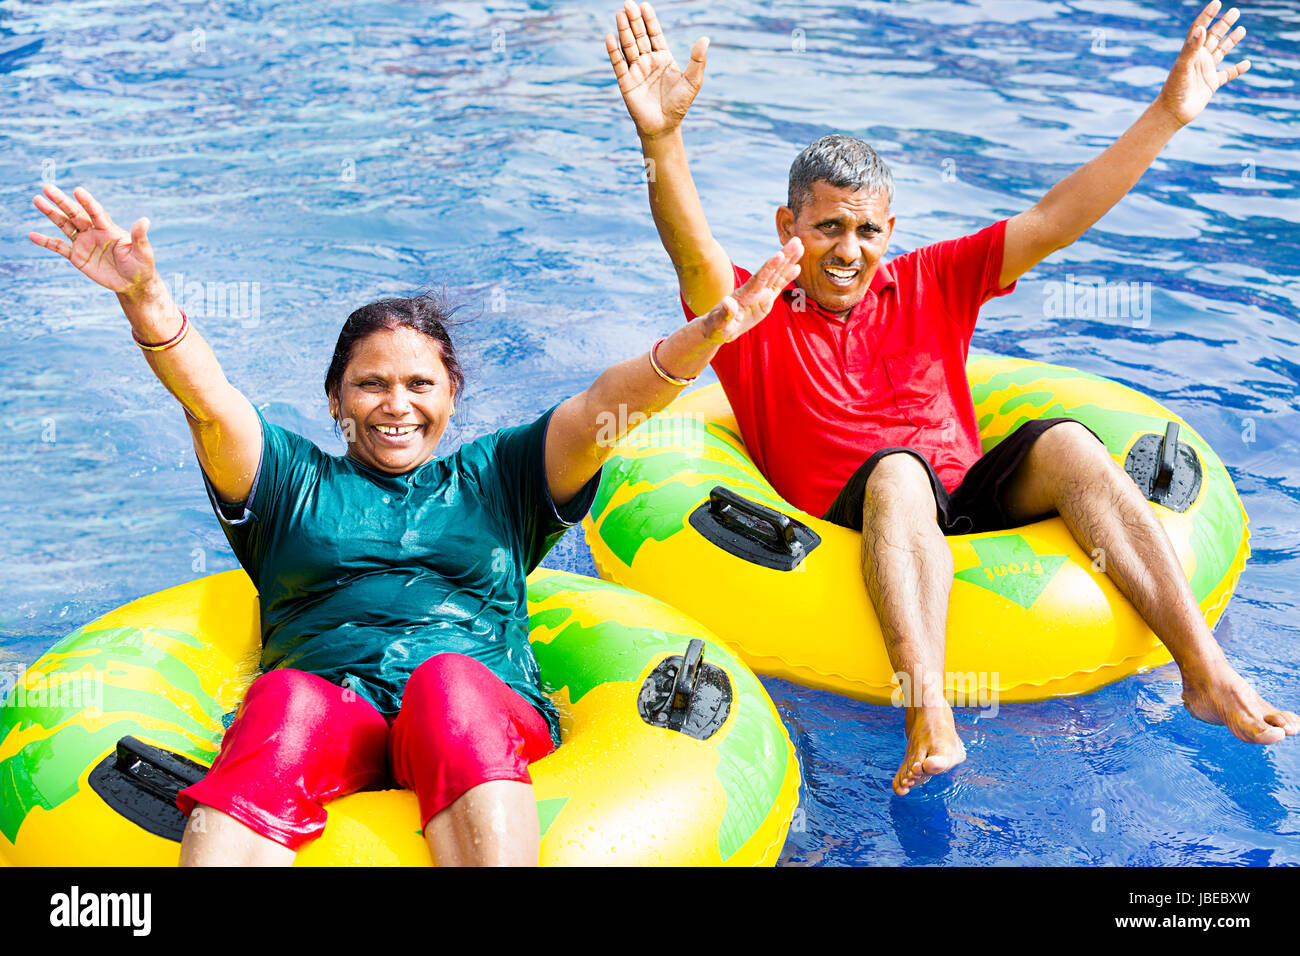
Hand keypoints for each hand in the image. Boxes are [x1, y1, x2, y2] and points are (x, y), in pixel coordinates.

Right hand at [29, 184, 159, 299]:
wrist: (132, 282)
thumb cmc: (141, 265)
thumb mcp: (142, 252)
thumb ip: (139, 237)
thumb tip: (145, 220)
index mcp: (109, 228)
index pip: (96, 212)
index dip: (87, 202)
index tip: (77, 190)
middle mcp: (93, 232)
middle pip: (75, 213)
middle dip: (62, 201)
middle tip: (47, 187)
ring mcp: (83, 242)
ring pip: (64, 225)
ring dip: (51, 214)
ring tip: (37, 199)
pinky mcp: (77, 256)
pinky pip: (58, 247)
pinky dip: (45, 241)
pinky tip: (32, 235)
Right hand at [606, 1, 707, 138]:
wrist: (664, 126)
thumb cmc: (679, 105)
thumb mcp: (693, 81)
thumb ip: (697, 60)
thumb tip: (705, 38)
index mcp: (663, 58)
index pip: (655, 34)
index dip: (650, 20)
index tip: (645, 5)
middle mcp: (648, 61)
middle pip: (639, 36)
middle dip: (634, 20)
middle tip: (628, 4)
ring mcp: (636, 70)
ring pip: (628, 46)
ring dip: (624, 30)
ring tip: (620, 14)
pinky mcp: (626, 82)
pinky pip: (618, 63)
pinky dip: (614, 51)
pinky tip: (610, 37)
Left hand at [703, 238, 801, 343]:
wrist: (718, 328)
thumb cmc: (717, 326)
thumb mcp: (719, 323)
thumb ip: (725, 313)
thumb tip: (727, 301)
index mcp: (745, 294)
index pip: (759, 278)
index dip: (770, 267)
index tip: (780, 254)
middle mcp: (755, 291)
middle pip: (772, 271)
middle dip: (784, 256)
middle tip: (797, 241)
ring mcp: (761, 294)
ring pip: (777, 275)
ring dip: (789, 262)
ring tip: (800, 247)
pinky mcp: (766, 301)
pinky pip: (778, 287)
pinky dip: (787, 277)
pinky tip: (796, 267)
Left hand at [1156, 1, 1248, 127]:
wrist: (1172, 113)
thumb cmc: (1174, 89)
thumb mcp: (1183, 67)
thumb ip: (1192, 48)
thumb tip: (1202, 29)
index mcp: (1191, 52)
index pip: (1199, 29)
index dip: (1207, 16)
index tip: (1217, 3)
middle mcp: (1198, 59)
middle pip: (1213, 37)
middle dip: (1224, 24)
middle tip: (1236, 11)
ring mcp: (1205, 71)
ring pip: (1221, 52)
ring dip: (1231, 41)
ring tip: (1242, 29)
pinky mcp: (1211, 84)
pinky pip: (1227, 74)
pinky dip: (1237, 69)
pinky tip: (1247, 64)